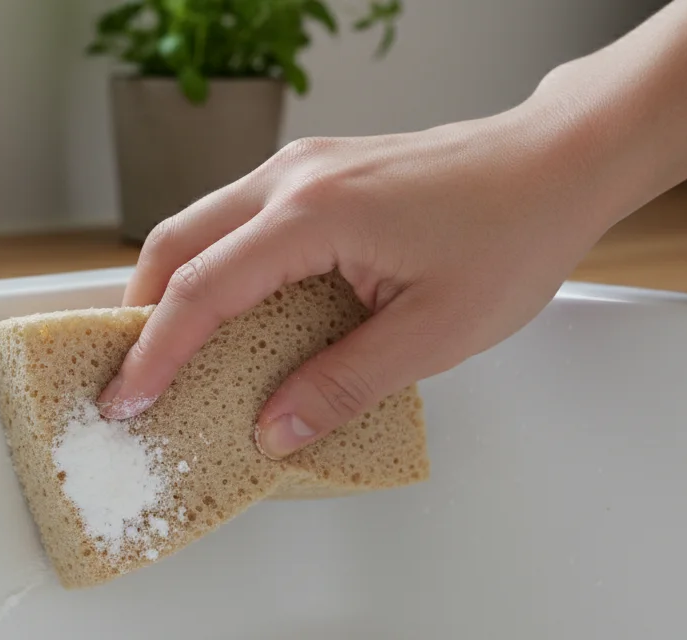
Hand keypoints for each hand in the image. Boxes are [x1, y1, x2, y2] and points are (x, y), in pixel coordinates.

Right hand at [96, 99, 629, 458]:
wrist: (558, 163)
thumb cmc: (514, 233)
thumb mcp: (434, 333)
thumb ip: (344, 384)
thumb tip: (274, 429)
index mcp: (315, 214)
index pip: (204, 289)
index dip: (157, 352)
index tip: (128, 401)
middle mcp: (293, 178)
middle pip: (177, 243)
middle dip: (141, 315)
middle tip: (131, 380)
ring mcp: (303, 168)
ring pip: (202, 225)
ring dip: (175, 288)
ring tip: (170, 355)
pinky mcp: (320, 174)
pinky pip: (240, 220)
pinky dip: (216, 269)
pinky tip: (232, 314)